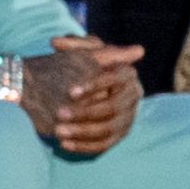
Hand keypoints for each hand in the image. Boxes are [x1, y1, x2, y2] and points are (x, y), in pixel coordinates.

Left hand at [17, 39, 143, 156]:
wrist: (77, 88)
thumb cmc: (81, 65)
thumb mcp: (79, 52)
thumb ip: (71, 45)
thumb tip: (56, 42)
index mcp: (127, 73)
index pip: (115, 79)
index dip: (94, 85)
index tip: (70, 92)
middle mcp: (133, 95)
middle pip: (113, 108)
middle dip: (86, 113)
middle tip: (59, 114)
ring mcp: (129, 117)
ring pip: (109, 129)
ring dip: (82, 132)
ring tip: (58, 131)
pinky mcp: (120, 134)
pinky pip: (106, 144)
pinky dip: (85, 146)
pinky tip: (65, 144)